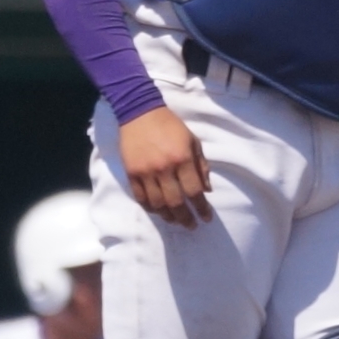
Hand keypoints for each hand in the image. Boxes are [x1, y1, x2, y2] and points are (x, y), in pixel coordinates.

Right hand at [118, 103, 214, 226]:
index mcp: (182, 159)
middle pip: (176, 202)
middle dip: (186, 218)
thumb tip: (207, 190)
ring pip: (157, 204)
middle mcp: (164, 168)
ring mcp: (145, 172)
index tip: (206, 218)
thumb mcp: (192, 141)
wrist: (139, 113)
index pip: (194, 191)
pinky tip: (158, 211)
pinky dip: (151, 208)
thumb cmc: (170, 126)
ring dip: (168, 216)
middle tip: (192, 225)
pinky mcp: (131, 174)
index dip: (201, 208)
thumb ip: (201, 166)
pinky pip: (141, 198)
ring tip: (176, 221)